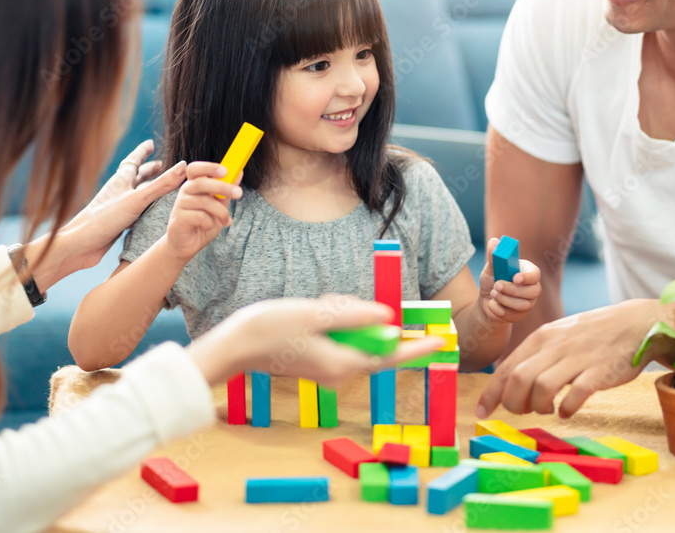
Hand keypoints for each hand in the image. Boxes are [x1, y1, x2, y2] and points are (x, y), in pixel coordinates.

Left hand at [25, 140, 188, 289]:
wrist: (80, 245)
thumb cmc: (104, 219)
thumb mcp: (137, 199)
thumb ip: (161, 185)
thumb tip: (184, 167)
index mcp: (121, 181)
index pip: (134, 160)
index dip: (143, 152)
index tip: (151, 144)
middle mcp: (119, 191)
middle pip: (136, 176)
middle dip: (149, 170)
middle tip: (162, 165)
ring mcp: (118, 207)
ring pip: (136, 194)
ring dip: (148, 188)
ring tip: (160, 187)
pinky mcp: (119, 223)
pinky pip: (136, 210)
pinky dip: (145, 207)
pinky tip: (151, 212)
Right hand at [164, 162, 242, 261]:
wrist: (186, 246)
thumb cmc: (202, 223)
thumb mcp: (219, 206)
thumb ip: (226, 191)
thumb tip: (239, 172)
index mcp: (193, 185)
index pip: (195, 168)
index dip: (209, 167)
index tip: (226, 170)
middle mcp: (185, 192)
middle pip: (200, 182)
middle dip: (222, 187)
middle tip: (239, 193)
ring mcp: (180, 205)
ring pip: (204, 201)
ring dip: (220, 212)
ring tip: (226, 220)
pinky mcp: (179, 219)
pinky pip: (200, 217)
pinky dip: (209, 223)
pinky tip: (207, 227)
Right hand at [189, 295, 445, 387]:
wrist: (233, 346)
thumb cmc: (271, 328)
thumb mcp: (316, 314)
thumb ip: (355, 317)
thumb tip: (389, 320)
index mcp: (343, 363)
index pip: (390, 356)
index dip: (417, 347)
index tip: (441, 341)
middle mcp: (339, 371)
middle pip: (369, 339)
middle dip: (358, 315)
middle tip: (330, 302)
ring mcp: (327, 368)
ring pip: (352, 335)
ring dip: (339, 315)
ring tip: (314, 307)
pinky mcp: (317, 361)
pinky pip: (337, 337)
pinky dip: (330, 321)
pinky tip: (309, 313)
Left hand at [476, 298, 674, 418]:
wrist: (635, 323)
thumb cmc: (592, 334)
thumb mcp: (558, 336)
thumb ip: (536, 356)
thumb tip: (512, 383)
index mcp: (541, 338)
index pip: (506, 368)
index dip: (491, 393)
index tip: (482, 413)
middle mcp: (554, 346)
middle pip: (518, 380)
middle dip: (513, 403)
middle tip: (523, 411)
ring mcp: (577, 358)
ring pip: (541, 388)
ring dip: (538, 407)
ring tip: (547, 409)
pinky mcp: (599, 372)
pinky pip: (575, 395)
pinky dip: (566, 409)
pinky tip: (567, 410)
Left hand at [479, 237, 541, 323]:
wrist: (486, 300)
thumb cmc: (492, 280)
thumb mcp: (491, 268)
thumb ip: (493, 256)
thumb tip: (494, 241)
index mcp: (527, 273)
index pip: (535, 274)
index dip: (527, 277)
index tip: (515, 278)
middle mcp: (532, 288)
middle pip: (532, 292)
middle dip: (512, 290)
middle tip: (497, 286)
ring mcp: (528, 303)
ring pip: (523, 305)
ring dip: (504, 299)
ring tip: (493, 293)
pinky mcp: (520, 315)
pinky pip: (512, 315)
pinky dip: (498, 309)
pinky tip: (493, 304)